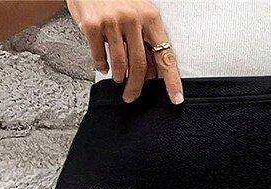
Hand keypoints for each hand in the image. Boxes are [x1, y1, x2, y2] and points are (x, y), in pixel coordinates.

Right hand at [66, 0, 182, 103]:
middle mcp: (133, 18)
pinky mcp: (93, 25)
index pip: (165, 55)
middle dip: (136, 87)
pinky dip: (102, 66)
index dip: (172, 80)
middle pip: (140, 65)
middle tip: (131, 96)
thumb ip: (146, 41)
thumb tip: (152, 74)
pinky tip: (104, 65)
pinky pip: (100, 57)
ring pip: (120, 65)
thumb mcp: (139, 14)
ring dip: (119, 77)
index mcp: (150, 17)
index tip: (176, 98)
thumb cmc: (116, 0)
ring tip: (118, 77)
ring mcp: (112, 21)